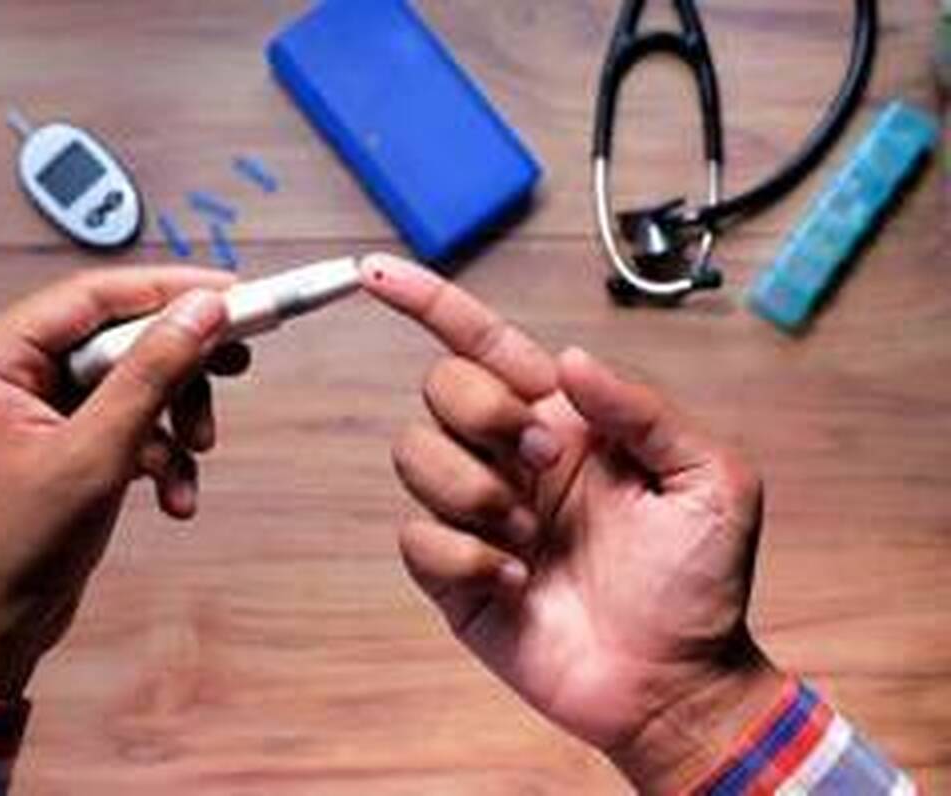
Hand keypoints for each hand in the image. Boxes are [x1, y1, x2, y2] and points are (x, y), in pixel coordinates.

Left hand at [0, 267, 251, 700]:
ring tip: (198, 454)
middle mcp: (6, 376)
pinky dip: (155, 457)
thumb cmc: (6, 553)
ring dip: (172, 419)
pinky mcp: (57, 450)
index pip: (91, 297)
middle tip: (238, 363)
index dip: (169, 291)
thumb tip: (203, 311)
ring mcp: (32, 415)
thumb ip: (151, 373)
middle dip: (178, 366)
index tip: (235, 295)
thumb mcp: (94, 455)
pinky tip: (174, 497)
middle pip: (116, 339)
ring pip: (127, 386)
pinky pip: (121, 429)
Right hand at [362, 255, 784, 792]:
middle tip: (546, 466)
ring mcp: (477, 512)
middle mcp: (509, 454)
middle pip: (440, 387)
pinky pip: (416, 537)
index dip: (427, 301)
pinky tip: (520, 582)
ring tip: (534, 538)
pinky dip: (469, 557)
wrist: (674, 681)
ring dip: (476, 494)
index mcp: (562, 418)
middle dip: (486, 416)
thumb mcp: (710, 481)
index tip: (375, 273)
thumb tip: (568, 360)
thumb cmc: (700, 581)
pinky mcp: (452, 572)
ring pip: (414, 456)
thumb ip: (642, 408)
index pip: (480, 342)